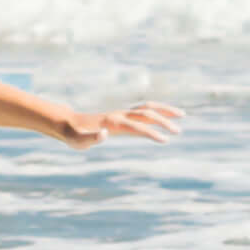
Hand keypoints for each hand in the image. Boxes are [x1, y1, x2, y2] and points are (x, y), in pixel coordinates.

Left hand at [52, 100, 181, 146]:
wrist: (67, 124)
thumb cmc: (72, 136)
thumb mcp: (78, 141)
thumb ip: (90, 138)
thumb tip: (104, 134)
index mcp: (113, 123)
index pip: (137, 127)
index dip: (151, 133)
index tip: (165, 140)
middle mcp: (120, 115)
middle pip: (146, 113)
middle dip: (163, 120)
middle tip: (178, 131)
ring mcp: (121, 114)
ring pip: (147, 108)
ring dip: (164, 110)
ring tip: (182, 115)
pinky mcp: (122, 116)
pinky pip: (143, 111)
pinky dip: (156, 111)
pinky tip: (164, 118)